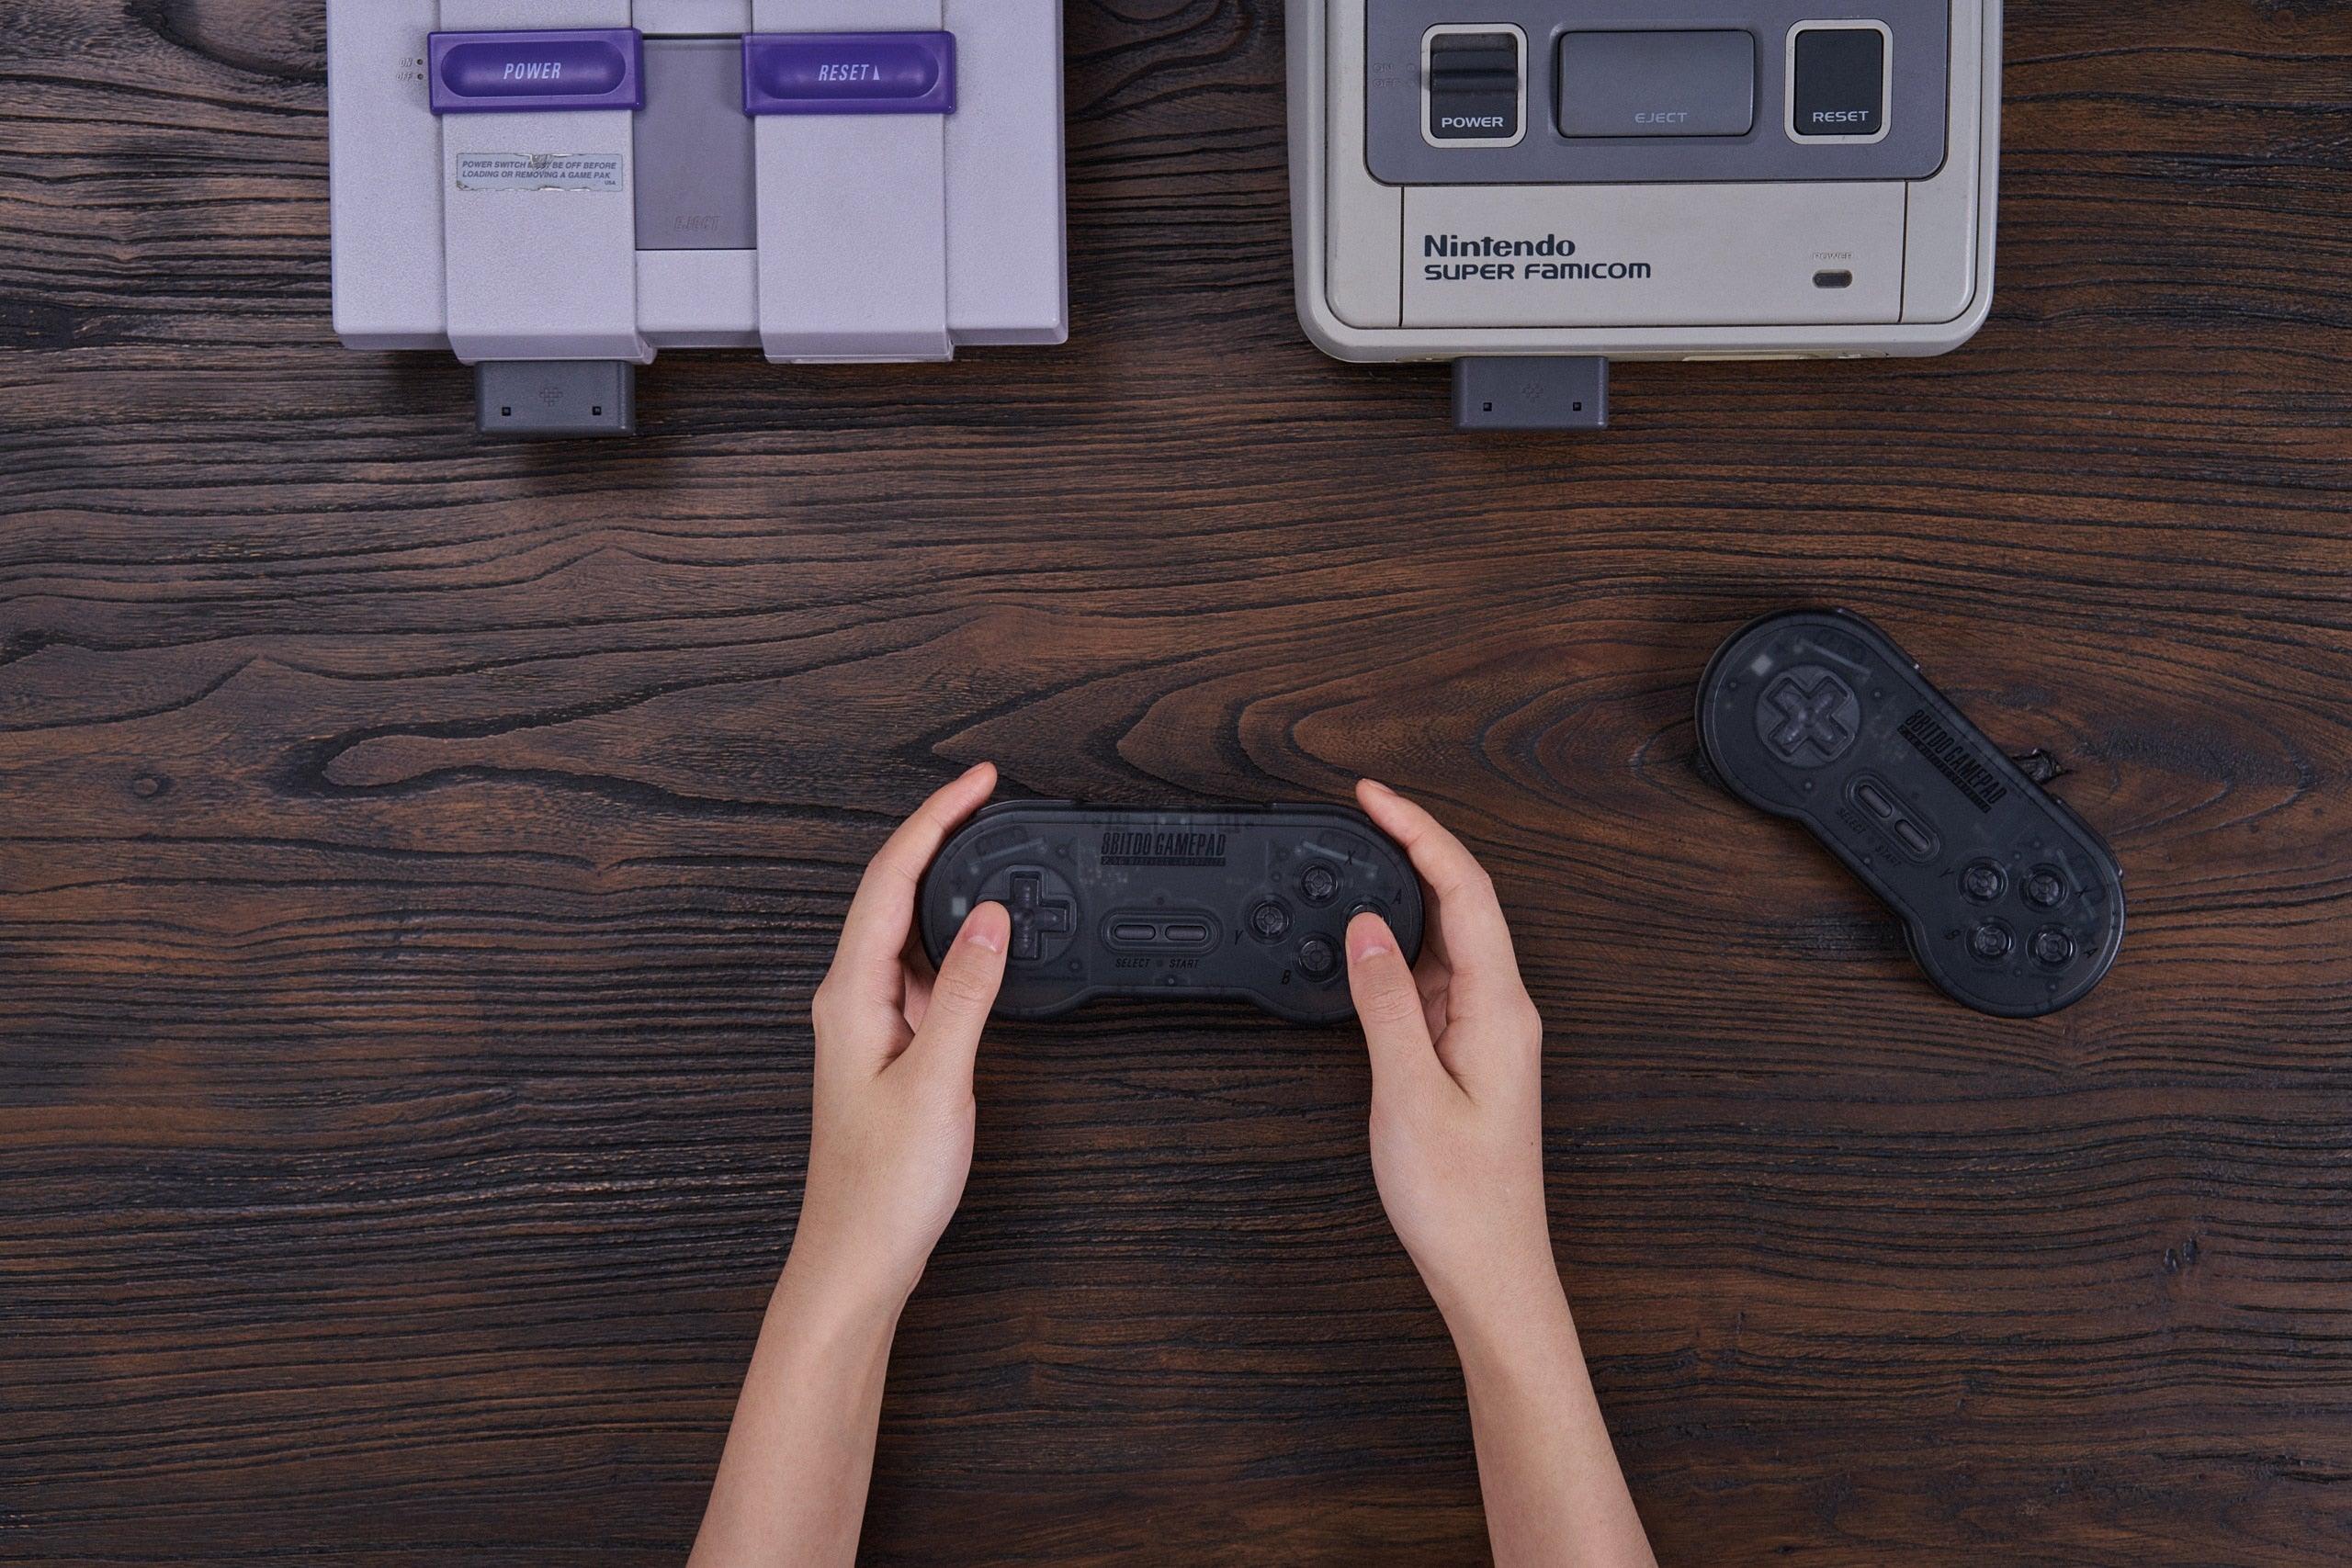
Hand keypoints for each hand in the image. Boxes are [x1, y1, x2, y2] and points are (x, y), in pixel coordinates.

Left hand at [787, 762, 1009, 1312]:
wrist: (857, 1257)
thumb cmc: (884, 1186)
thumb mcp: (938, 1079)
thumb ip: (969, 992)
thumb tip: (994, 915)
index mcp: (850, 993)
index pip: (891, 878)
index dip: (935, 819)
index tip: (978, 782)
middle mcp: (851, 997)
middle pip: (894, 891)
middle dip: (942, 836)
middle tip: (993, 797)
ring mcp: (869, 1021)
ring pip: (908, 929)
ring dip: (948, 885)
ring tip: (993, 847)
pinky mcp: (890, 1046)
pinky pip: (924, 970)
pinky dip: (957, 939)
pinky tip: (986, 938)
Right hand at [1344, 780, 1555, 1327]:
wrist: (1491, 1270)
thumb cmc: (1460, 1199)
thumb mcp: (1407, 1093)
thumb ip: (1385, 1004)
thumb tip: (1365, 928)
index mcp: (1500, 1008)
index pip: (1465, 889)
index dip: (1421, 831)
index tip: (1373, 796)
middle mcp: (1502, 1010)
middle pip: (1461, 902)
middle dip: (1411, 847)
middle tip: (1356, 812)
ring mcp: (1487, 1031)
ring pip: (1447, 939)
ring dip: (1404, 895)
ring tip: (1354, 861)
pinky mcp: (1467, 1054)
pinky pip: (1434, 978)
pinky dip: (1398, 947)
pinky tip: (1366, 944)